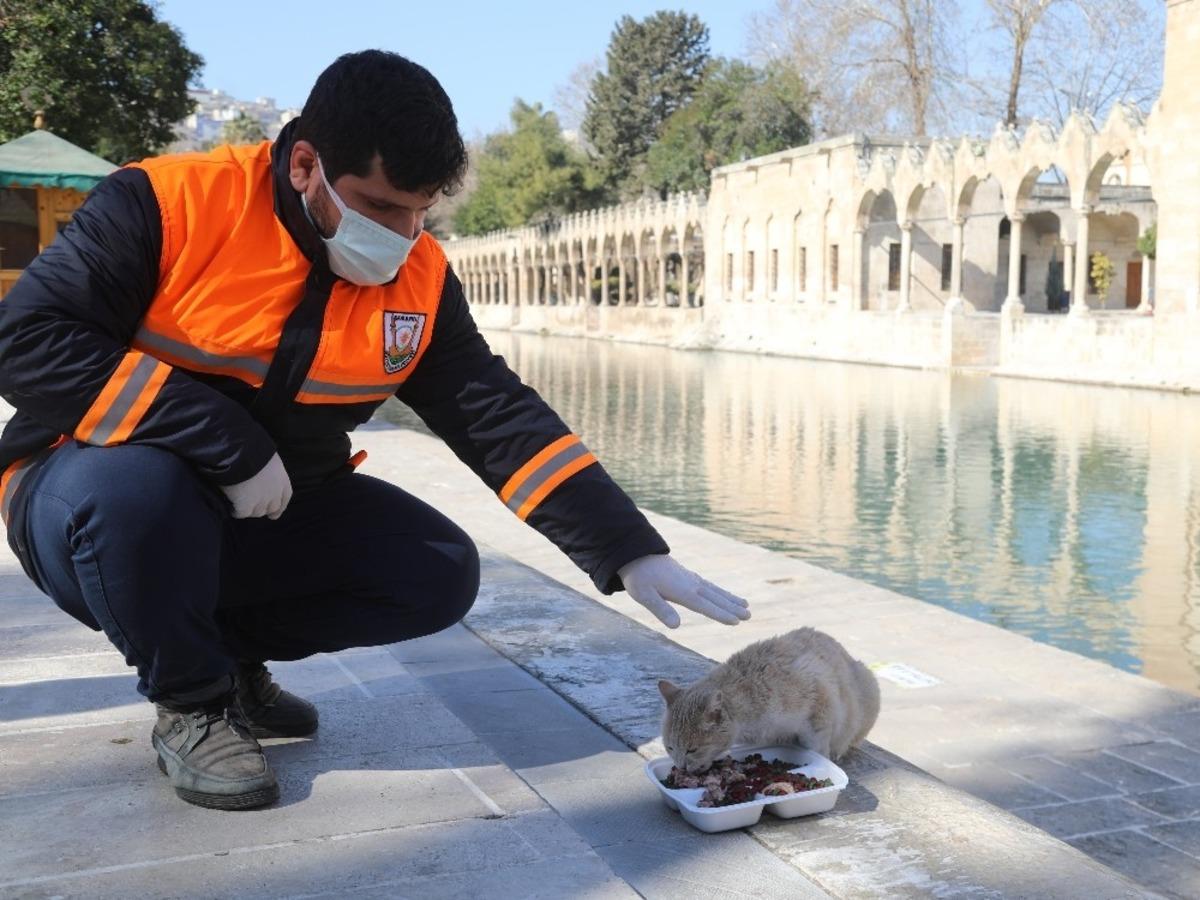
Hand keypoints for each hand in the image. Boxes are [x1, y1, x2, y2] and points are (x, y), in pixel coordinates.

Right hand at [219, 452, 292, 519]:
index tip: (273, 514)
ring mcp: (261, 501)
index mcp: (282, 480)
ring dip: (248, 510)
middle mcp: (275, 493)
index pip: (285, 498)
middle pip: (271, 508)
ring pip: (256, 513)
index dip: (279, 507)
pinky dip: (235, 511)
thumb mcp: (267, 458)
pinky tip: (230, 505)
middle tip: (250, 508)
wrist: (239, 454)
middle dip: (262, 509)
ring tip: (237, 503)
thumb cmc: (252, 450)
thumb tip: (262, 475)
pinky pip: (241, 513)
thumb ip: (269, 470)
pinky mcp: (246, 505)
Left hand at [618, 554, 750, 628]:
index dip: (721, 615)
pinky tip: (722, 594)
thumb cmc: (637, 576)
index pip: (706, 606)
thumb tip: (676, 626)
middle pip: (715, 598)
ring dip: (729, 598)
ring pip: (714, 590)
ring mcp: (690, 578)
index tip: (737, 622)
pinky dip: (719, 591)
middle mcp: (690, 584)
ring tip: (745, 605)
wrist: (634, 553)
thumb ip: (661, 609)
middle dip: (732, 607)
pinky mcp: (686, 575)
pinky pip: (708, 585)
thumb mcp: (644, 595)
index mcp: (682, 592)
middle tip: (749, 616)